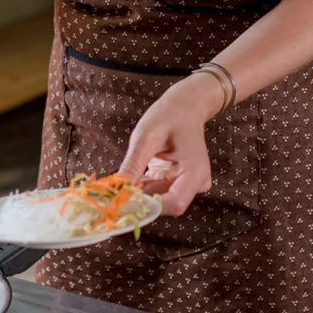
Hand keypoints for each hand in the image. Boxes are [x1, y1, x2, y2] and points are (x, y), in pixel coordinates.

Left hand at [116, 74, 221, 216]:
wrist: (184, 107)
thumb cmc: (168, 116)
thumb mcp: (146, 137)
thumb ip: (133, 164)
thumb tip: (117, 189)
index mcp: (195, 171)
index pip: (175, 203)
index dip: (149, 205)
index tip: (124, 199)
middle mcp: (195, 182)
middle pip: (166, 204)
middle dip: (140, 198)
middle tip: (116, 190)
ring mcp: (188, 184)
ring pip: (159, 199)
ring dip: (139, 192)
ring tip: (123, 180)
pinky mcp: (178, 182)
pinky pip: (158, 191)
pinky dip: (143, 187)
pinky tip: (133, 175)